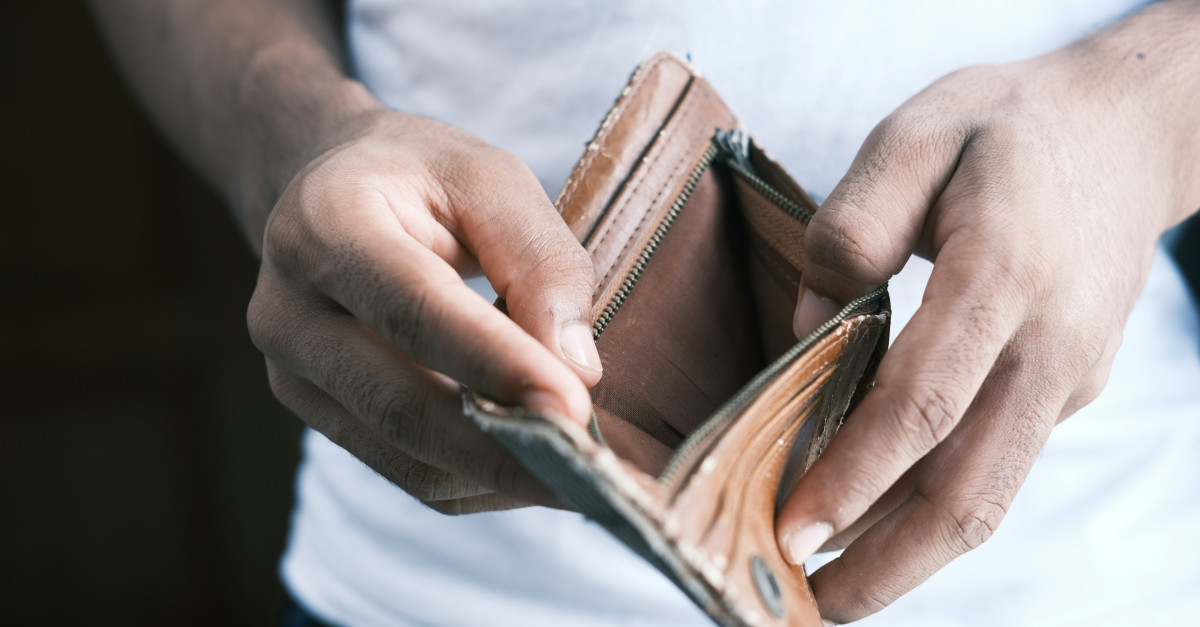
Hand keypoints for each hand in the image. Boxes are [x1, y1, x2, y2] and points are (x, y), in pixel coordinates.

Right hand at [248, 108, 602, 513]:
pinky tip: (531, 465)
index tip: (574, 408)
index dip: (497, 365)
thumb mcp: (491, 179)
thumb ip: (539, 261)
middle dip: (504, 449)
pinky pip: (406, 473)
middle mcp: (289, 308)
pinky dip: (478, 481)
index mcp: (326, 224)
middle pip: (401, 406)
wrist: (330, 189)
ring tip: (578, 473)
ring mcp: (292, 373)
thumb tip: (577, 370)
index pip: (415, 311)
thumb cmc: (421, 177)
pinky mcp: (316, 414)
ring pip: (405, 457)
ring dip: (499, 475)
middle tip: (591, 470)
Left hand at [775, 4, 1199, 622]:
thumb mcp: (917, 135)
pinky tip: (876, 521)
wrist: (1122, 135)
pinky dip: (935, 508)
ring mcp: (1065, 376)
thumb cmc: (1004, 130)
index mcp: (1005, 273)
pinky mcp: (1065, 390)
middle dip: (886, 562)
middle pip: (969, 486)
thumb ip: (853, 226)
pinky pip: (996, 463)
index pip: (925, 401)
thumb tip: (808, 326)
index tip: (791, 529)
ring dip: (911, 557)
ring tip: (835, 591)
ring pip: (990, 493)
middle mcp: (1047, 344)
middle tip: (806, 607)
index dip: (857, 475)